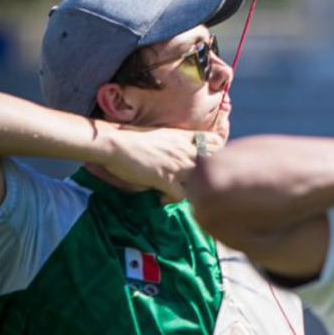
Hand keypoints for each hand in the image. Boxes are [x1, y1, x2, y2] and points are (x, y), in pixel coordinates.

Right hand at [105, 126, 224, 199]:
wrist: (117, 144)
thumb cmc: (132, 137)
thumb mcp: (161, 134)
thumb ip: (175, 143)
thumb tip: (179, 155)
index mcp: (184, 138)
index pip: (214, 142)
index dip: (217, 152)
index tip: (210, 161)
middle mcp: (185, 151)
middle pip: (212, 164)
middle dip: (208, 175)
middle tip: (195, 184)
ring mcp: (178, 166)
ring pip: (200, 182)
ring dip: (192, 190)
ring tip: (179, 193)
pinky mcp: (166, 179)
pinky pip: (181, 196)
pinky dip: (172, 200)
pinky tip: (161, 198)